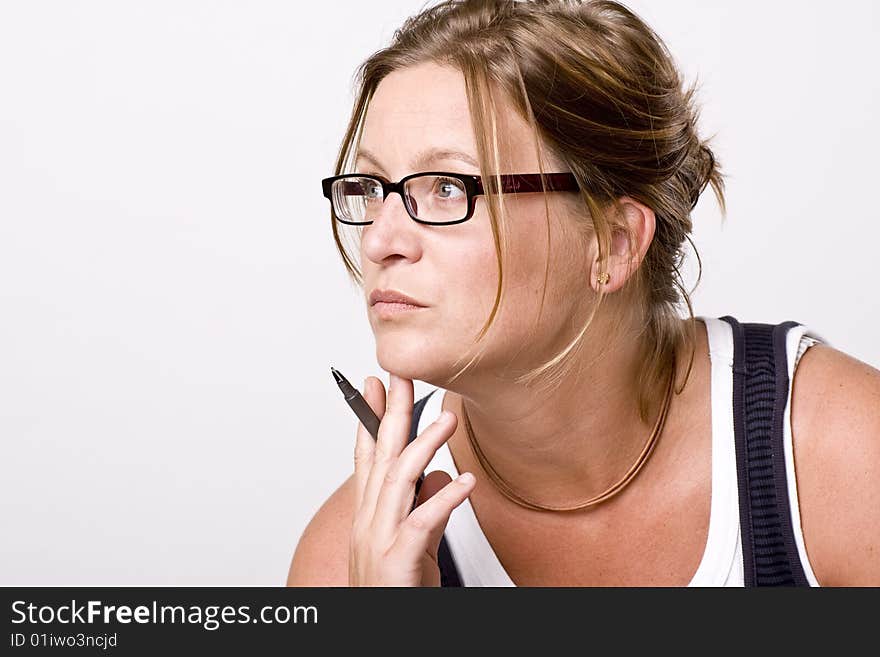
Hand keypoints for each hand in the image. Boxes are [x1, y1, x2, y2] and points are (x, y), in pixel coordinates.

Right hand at [349, 373, 475, 585]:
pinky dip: (444, 500)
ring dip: (424, 445)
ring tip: (448, 418)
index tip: (374, 386)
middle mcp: (368, 521)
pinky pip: (422, 524)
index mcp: (369, 515)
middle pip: (380, 456)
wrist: (380, 632)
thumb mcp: (413, 547)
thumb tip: (439, 476)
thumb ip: (423, 510)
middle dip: (391, 412)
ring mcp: (379, 540)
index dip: (369, 419)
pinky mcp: (398, 561)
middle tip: (402, 375)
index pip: (367, 457)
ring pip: (399, 481)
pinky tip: (465, 481)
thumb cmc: (396, 590)